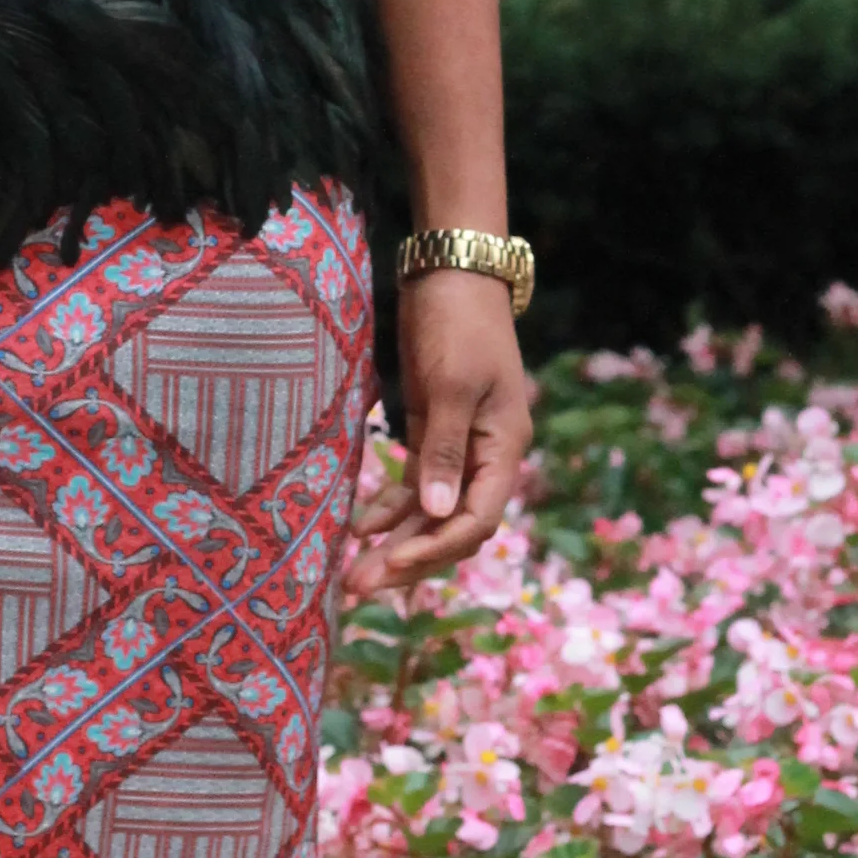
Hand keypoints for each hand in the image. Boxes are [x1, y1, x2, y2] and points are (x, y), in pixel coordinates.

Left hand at [347, 269, 531, 593]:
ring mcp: (459, 444)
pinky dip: (390, 505)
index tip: (390, 565)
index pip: (477, 521)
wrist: (452, 271)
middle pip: (451, 526)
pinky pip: (415, 483)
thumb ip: (443, 450)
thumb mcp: (450, 385)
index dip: (435, 550)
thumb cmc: (458, 323)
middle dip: (409, 558)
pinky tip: (360, 525)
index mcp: (503, 448)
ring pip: (431, 510)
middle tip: (359, 586)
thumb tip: (439, 516)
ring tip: (354, 572)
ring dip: (396, 541)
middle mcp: (485, 456)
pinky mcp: (432, 428)